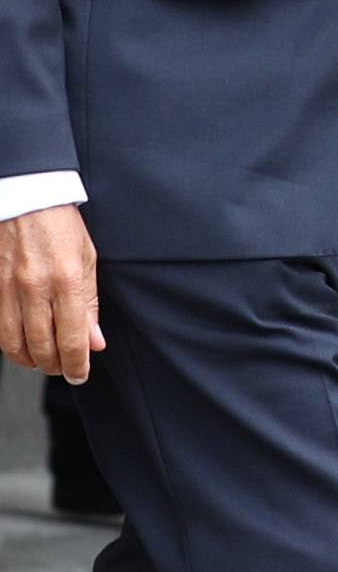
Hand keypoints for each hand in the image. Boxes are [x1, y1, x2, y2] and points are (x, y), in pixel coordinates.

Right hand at [0, 205, 103, 381]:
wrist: (26, 196)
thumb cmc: (61, 224)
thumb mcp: (87, 259)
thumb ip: (89, 304)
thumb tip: (95, 342)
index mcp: (66, 279)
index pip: (72, 338)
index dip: (77, 365)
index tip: (80, 375)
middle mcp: (35, 287)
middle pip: (42, 346)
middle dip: (55, 366)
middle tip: (63, 369)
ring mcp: (8, 288)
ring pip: (15, 343)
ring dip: (31, 360)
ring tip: (43, 360)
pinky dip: (10, 344)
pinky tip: (22, 343)